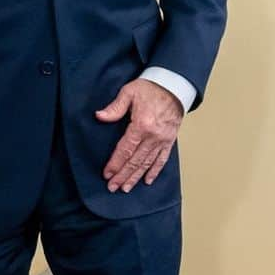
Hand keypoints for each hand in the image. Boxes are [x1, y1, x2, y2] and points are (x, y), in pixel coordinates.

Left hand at [95, 77, 182, 193]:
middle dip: (123, 175)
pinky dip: (154, 171)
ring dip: (136, 177)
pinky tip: (147, 181)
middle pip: (135, 160)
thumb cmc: (150, 88)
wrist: (174, 85)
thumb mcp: (129, 92)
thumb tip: (99, 116)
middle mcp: (153, 136)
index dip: (115, 163)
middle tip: (113, 187)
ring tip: (126, 188)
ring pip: (147, 163)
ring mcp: (162, 140)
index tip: (107, 174)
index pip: (125, 149)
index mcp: (142, 125)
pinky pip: (162, 159)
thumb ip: (115, 107)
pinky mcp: (169, 140)